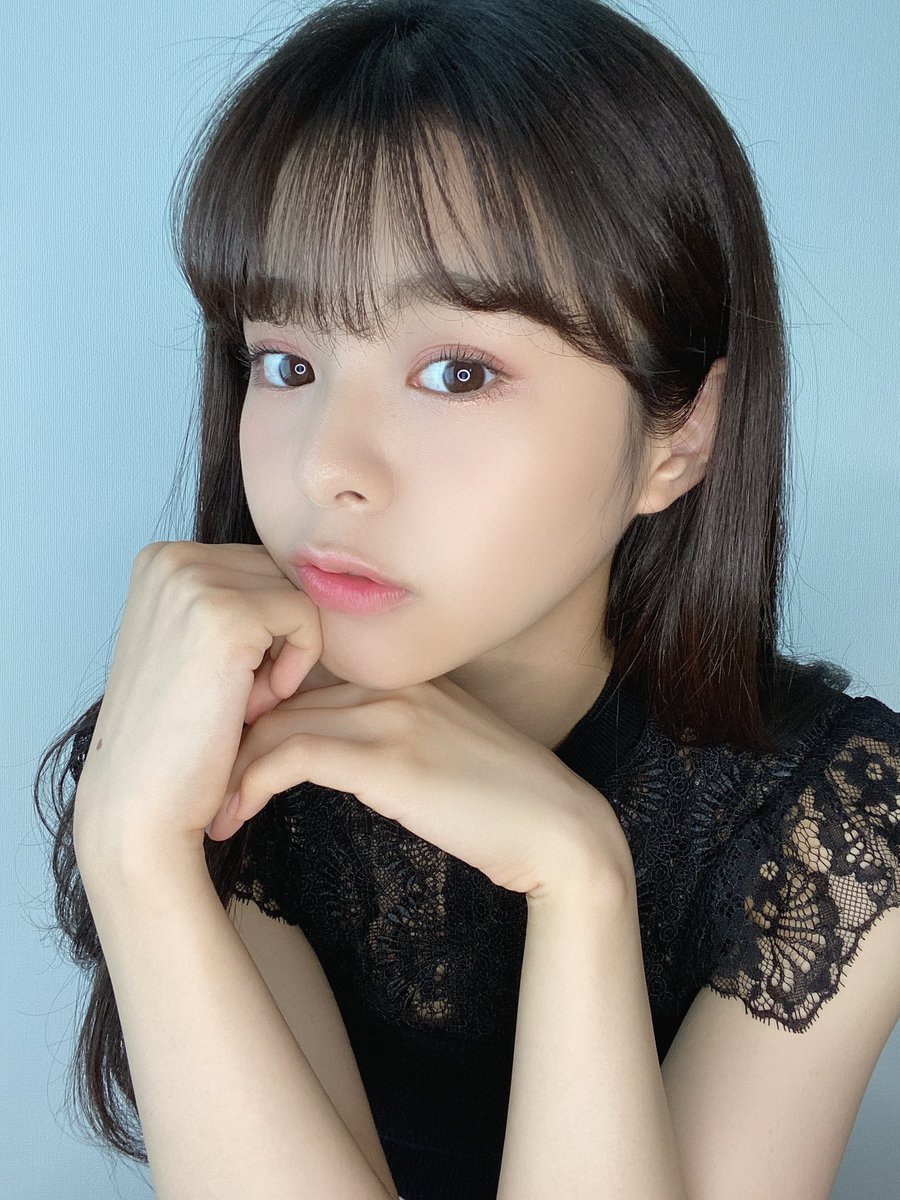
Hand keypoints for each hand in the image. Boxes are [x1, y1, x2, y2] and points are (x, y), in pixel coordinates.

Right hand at [72, 541, 322, 872]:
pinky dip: (299, 666)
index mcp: (160, 558)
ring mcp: (193, 580)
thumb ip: (234, 598)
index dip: (266, 628)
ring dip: (287, 654)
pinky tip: (258, 704)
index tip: (228, 680)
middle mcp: (170, 556)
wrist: (141, 801)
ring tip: (241, 701)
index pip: (260, 565)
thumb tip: (315, 570)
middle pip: (281, 573)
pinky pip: (307, 616)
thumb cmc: (176, 734)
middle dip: (278, 637)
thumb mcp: (197, 645)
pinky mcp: (226, 613)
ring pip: (298, 594)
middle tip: (237, 695)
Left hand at [205, 674, 631, 899]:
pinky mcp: (393, 759)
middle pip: (282, 691)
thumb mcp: (437, 752)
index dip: (254, 710)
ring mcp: (395, 715)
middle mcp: (394, 683)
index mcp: (403, 676)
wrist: (561, 832)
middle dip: (230, 735)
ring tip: (209, 809)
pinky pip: (296, 756)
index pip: (302, 672)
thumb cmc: (499, 802)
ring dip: (230, 766)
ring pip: (279, 721)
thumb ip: (382, 735)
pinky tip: (235, 813)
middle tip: (198, 780)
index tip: (223, 753)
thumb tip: (319, 753)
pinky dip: (253, 782)